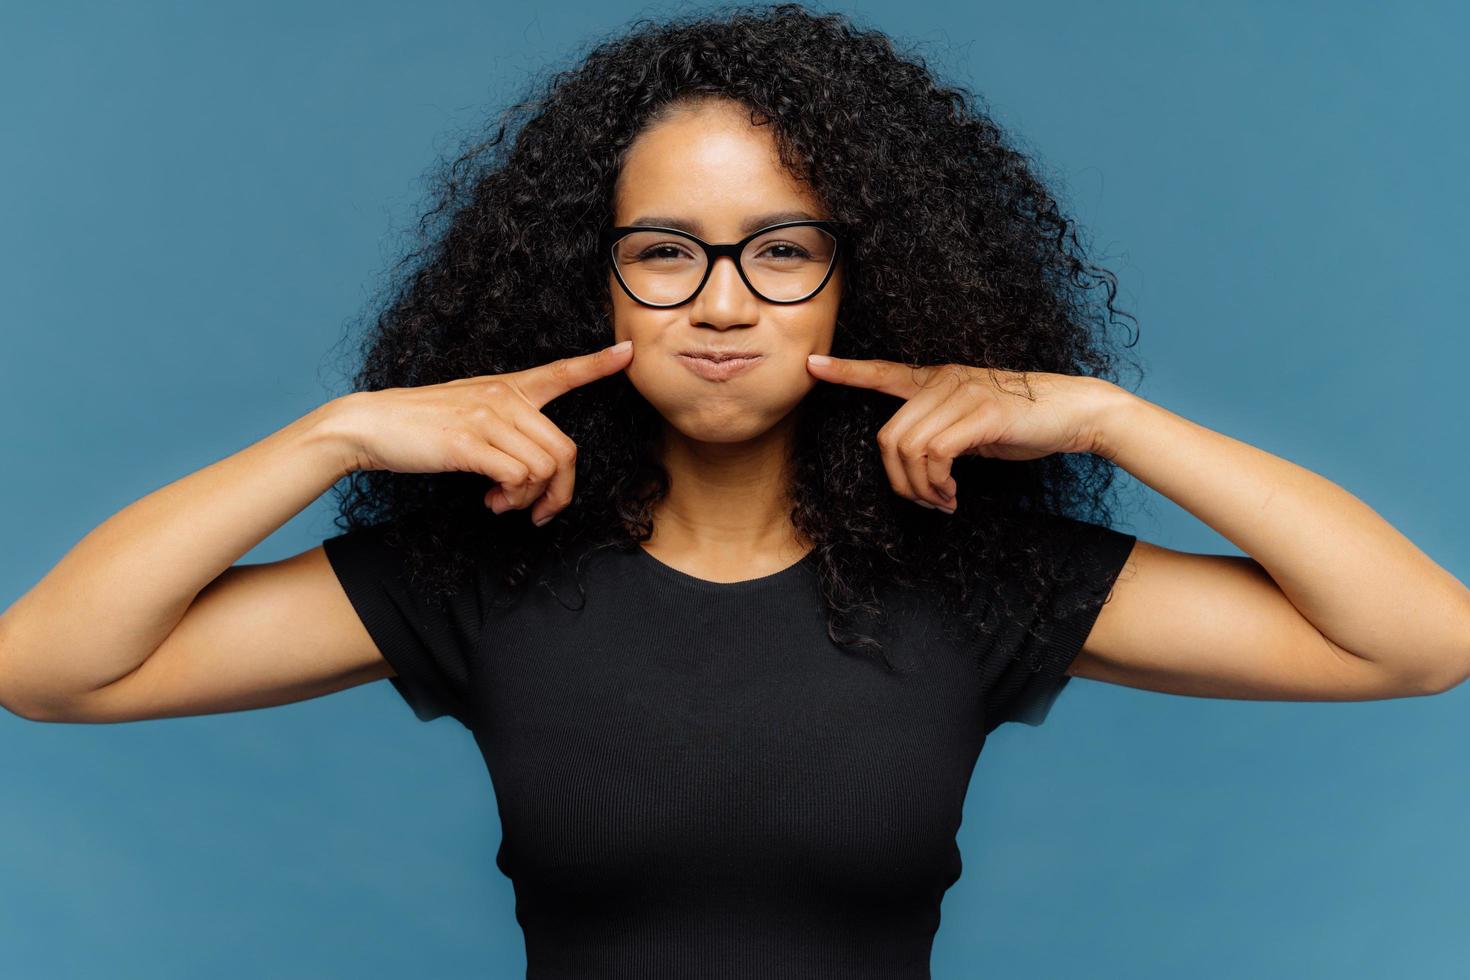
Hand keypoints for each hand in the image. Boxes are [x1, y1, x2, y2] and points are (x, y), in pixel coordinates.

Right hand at [336, 340, 632, 525]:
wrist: (370, 425)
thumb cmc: (420, 425)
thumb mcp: (470, 412)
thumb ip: (506, 430)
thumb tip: (530, 474)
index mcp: (507, 388)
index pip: (560, 372)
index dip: (597, 364)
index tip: (627, 352)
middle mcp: (504, 398)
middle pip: (565, 450)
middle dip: (560, 492)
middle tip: (536, 511)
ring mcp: (488, 418)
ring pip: (545, 468)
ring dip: (528, 499)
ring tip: (501, 502)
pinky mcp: (469, 442)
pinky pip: (518, 477)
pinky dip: (510, 499)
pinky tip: (489, 500)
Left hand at [805, 354, 1113, 511]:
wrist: (1075, 412)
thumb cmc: (1024, 422)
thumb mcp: (973, 425)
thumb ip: (941, 432)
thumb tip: (918, 461)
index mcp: (938, 380)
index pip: (884, 373)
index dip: (847, 372)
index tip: (813, 365)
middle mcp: (944, 381)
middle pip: (888, 436)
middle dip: (899, 481)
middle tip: (927, 501)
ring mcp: (961, 394)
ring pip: (908, 448)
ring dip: (921, 488)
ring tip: (943, 500)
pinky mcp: (980, 413)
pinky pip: (935, 454)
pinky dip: (937, 484)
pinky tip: (952, 495)